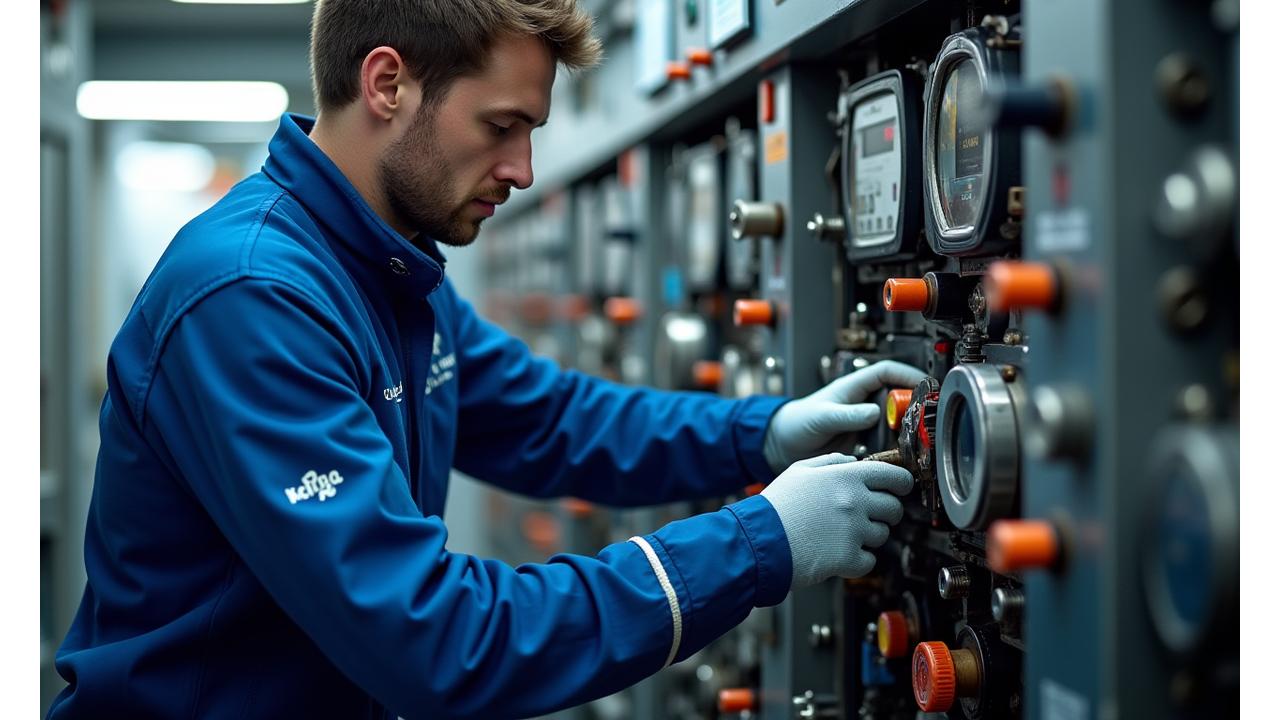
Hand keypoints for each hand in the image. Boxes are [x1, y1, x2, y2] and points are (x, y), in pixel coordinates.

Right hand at [761, 453, 913, 587]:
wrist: (759, 542)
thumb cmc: (775, 507)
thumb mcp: (798, 471)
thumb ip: (830, 462)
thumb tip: (853, 462)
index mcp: (846, 477)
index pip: (894, 477)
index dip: (902, 484)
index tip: (900, 489)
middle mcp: (855, 502)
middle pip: (894, 509)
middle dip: (884, 513)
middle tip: (866, 517)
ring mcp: (854, 531)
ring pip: (882, 536)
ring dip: (867, 537)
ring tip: (840, 535)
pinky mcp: (849, 558)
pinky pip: (869, 561)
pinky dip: (857, 561)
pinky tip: (837, 553)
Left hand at [762, 360, 927, 472]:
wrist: (785, 445)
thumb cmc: (798, 421)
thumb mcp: (821, 416)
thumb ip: (846, 415)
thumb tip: (874, 412)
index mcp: (855, 387)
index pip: (888, 372)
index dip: (908, 375)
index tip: (924, 385)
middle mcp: (865, 403)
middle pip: (900, 398)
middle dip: (915, 406)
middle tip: (925, 418)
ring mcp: (868, 424)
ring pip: (898, 422)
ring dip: (908, 430)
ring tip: (917, 439)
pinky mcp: (867, 443)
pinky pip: (888, 444)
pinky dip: (896, 449)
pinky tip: (901, 456)